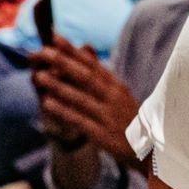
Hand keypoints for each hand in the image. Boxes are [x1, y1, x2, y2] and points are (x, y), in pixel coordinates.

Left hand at [31, 35, 140, 163]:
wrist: (149, 152)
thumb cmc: (128, 120)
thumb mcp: (119, 94)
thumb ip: (100, 74)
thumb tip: (84, 48)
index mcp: (116, 87)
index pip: (92, 64)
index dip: (72, 50)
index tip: (53, 36)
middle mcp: (114, 98)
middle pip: (86, 77)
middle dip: (64, 63)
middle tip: (42, 50)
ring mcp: (109, 116)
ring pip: (82, 98)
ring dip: (60, 87)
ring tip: (39, 76)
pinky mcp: (104, 135)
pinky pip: (81, 121)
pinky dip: (64, 112)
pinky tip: (47, 104)